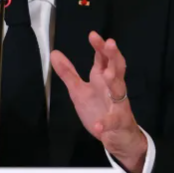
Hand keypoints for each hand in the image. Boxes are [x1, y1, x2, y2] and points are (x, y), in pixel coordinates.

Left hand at [50, 31, 147, 172]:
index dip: (100, 46)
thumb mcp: (79, 91)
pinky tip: (98, 125)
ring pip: (120, 91)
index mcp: (103, 79)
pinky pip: (113, 122)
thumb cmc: (100, 109)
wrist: (119, 137)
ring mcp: (118, 106)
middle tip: (110, 43)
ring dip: (115, 82)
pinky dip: (106, 123)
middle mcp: (113, 89)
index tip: (93, 34)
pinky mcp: (118, 124)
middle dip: (113, 56)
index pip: (104, 59)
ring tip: (108, 75)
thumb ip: (68, 73)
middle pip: (117, 68)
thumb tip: (54, 52)